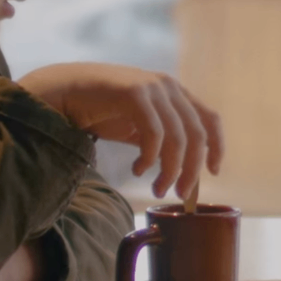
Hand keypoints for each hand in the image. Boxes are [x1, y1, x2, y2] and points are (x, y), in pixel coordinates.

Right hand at [17, 63, 224, 199]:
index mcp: (175, 93)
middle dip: (192, 170)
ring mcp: (152, 87)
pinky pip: (154, 133)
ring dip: (169, 170)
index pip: (210, 119)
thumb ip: (161, 143)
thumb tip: (182, 170)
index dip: (217, 147)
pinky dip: (150, 157)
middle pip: (197, 134)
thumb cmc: (100, 112)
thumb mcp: (138, 129)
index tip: (214, 173)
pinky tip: (138, 170)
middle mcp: (169, 87)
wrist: (63, 92)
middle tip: (180, 194)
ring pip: (177, 138)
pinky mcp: (134, 93)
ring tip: (157, 189)